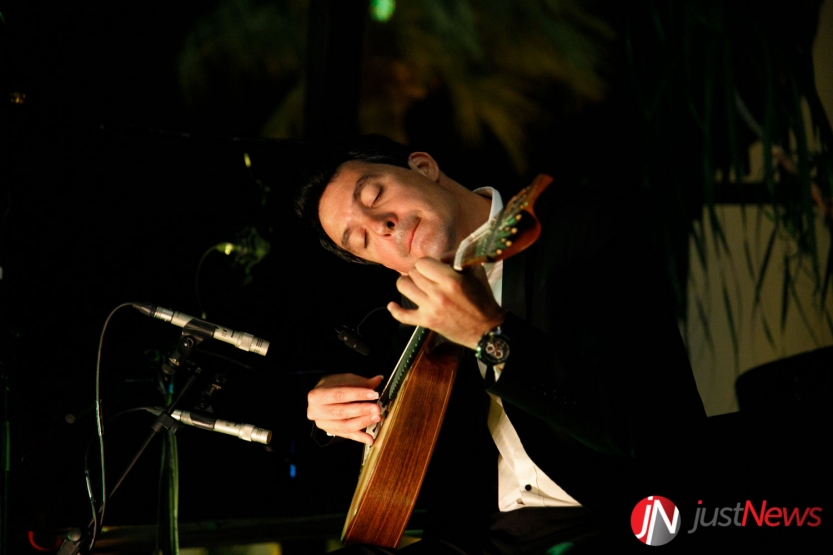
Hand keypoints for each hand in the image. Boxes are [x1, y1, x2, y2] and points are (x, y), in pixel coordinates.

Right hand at [307, 373, 383, 444]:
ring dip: (363, 423)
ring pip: (345, 426)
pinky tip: (370, 438)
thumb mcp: (343, 379)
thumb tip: (378, 380)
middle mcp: (317, 412)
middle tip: (376, 409)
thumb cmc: (331, 386)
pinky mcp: (331, 431)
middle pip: (342, 412)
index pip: (340, 395)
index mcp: (317, 395)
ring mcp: (323, 424)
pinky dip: (359, 437)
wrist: (320, 397)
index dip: (358, 395)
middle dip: (361, 411)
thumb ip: (360, 382)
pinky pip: (347, 435)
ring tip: (376, 418)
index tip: (374, 394)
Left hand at [387, 257, 504, 348]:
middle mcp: (438, 293)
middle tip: (425, 277)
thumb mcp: (476, 272)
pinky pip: (403, 316)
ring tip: (413, 285)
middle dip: (418, 273)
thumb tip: (442, 257)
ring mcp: (430, 308)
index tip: (432, 268)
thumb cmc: (483, 300)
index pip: (423, 262)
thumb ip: (459, 259)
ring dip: (406, 284)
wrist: (486, 329)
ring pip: (404, 287)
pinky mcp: (427, 321)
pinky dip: (395, 310)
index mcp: (450, 279)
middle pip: (413, 273)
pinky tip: (392, 305)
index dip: (426, 263)